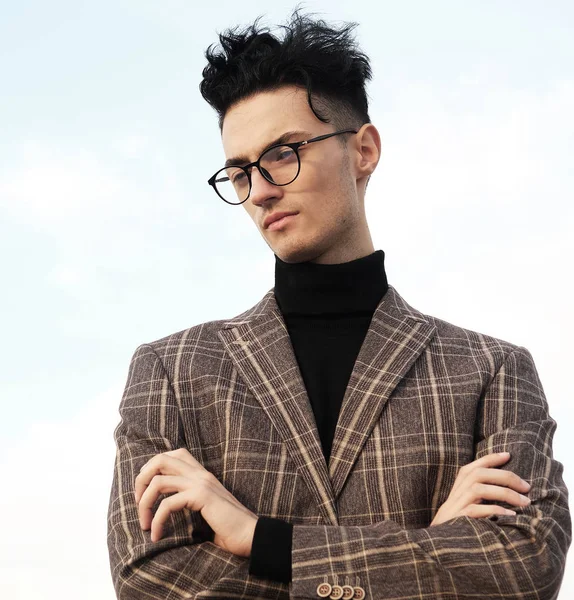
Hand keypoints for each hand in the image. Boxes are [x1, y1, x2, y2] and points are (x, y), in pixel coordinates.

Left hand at [134, 447, 257, 556]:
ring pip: (158, 481)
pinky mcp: (202, 496)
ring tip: (144, 524)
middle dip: (141, 480)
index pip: (173, 454)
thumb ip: (190, 500)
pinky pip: (168, 504)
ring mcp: (201, 482)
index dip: (153, 469)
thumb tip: (166, 506)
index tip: (146, 492)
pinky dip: (157, 521)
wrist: (251, 535)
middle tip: (138, 504)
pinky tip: (157, 535)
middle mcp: (200, 473)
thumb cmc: (228, 527)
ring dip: (144, 504)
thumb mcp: (206, 508)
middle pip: (160, 459)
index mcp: (201, 474)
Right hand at [430, 452, 530, 526]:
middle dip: (505, 477)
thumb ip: (482, 491)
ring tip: (525, 502)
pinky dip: (494, 510)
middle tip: (527, 486)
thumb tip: (510, 485)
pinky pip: (475, 510)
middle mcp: (457, 491)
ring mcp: (456, 505)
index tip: (508, 455)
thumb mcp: (469, 501)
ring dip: (504, 493)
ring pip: (478, 489)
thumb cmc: (460, 520)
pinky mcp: (458, 519)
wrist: (440, 542)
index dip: (491, 458)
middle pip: (479, 474)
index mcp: (460, 484)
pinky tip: (511, 515)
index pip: (475, 465)